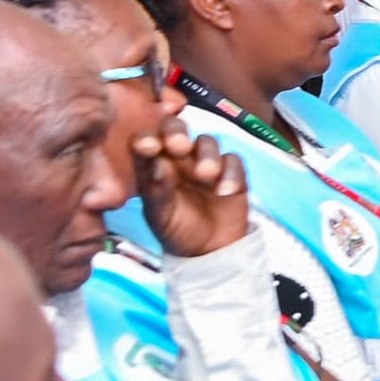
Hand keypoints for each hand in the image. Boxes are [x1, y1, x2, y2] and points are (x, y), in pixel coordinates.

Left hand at [126, 118, 250, 259]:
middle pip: (176, 129)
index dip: (147, 138)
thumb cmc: (176, 230)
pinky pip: (233, 161)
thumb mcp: (159, 215)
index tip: (148, 147)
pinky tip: (225, 192)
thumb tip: (159, 164)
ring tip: (206, 175)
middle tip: (179, 146)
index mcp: (153, 163)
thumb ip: (157, 190)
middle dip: (177, 132)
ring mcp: (205, 162)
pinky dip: (231, 173)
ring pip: (207, 142)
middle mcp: (178, 157)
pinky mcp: (231, 171)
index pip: (146, 141)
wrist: (210, 251)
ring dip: (206, 155)